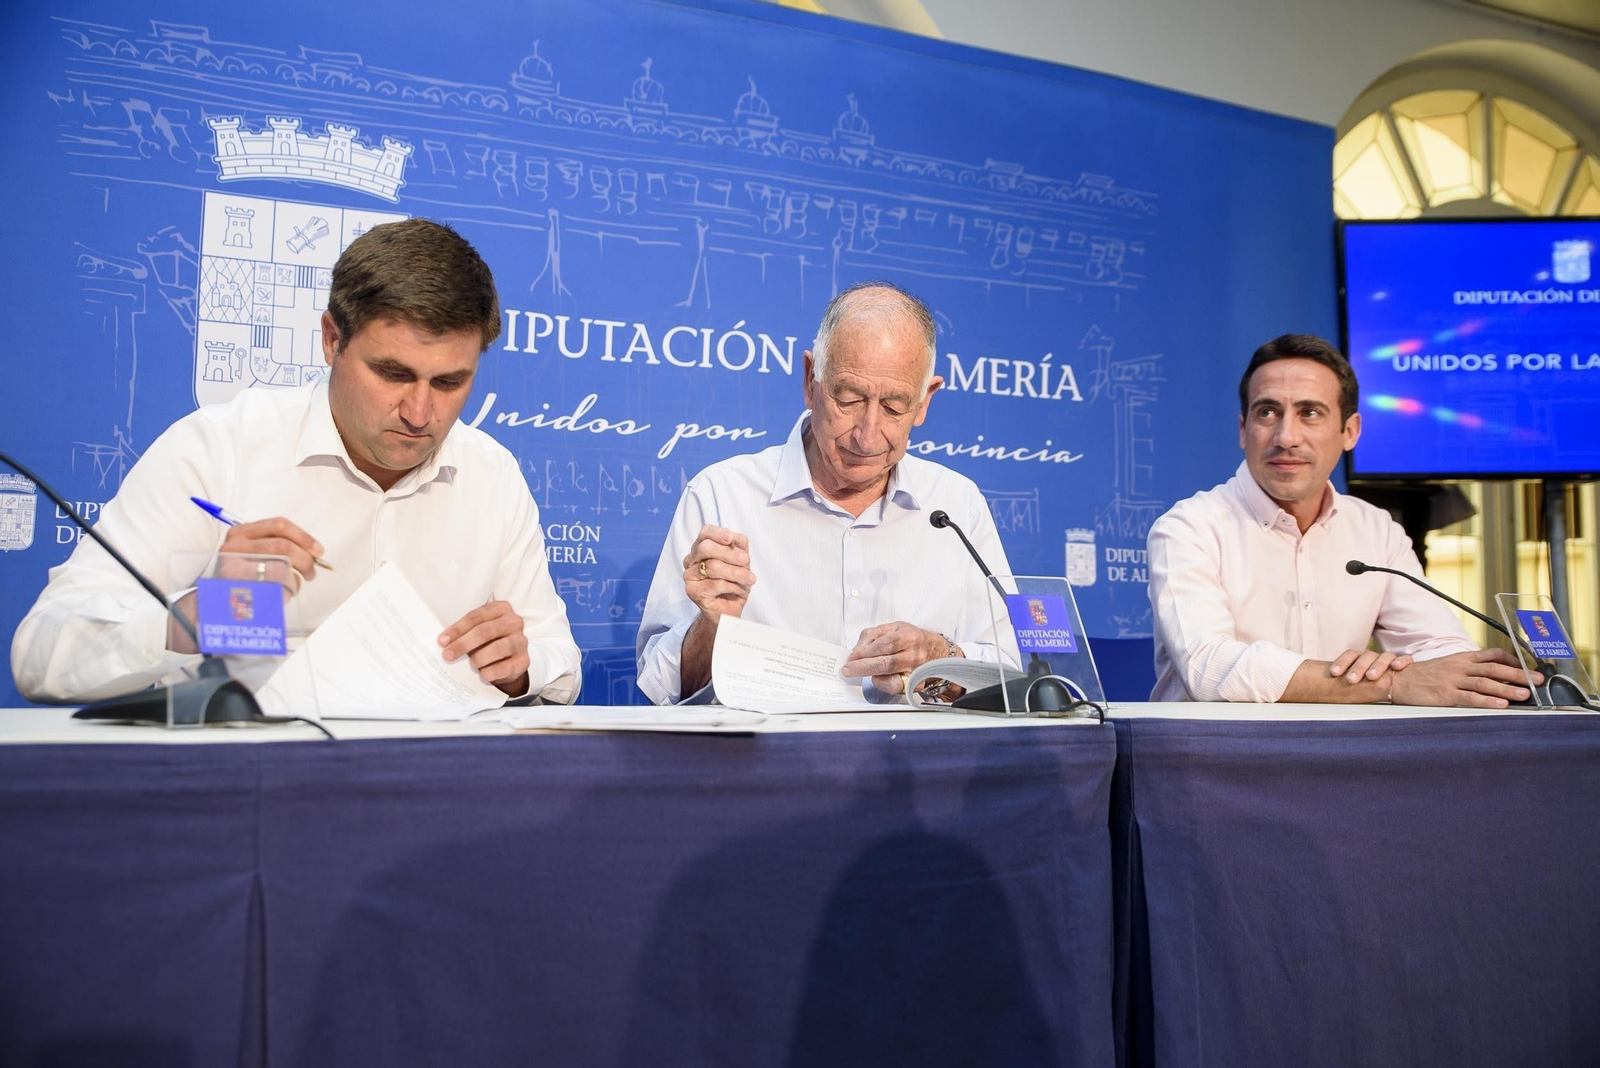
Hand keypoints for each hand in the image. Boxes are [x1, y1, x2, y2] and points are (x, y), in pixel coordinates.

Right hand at [220, 517, 323, 584]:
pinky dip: (287, 590)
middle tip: (312, 572)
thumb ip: (277, 547)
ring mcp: (233, 566)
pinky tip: (283, 593)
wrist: (214, 602)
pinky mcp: (238, 588)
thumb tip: (313, 552)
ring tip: (296, 584)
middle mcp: (234, 546)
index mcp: (240, 532)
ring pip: (282, 567)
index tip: (319, 550)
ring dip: (297, 577)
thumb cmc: (240, 577)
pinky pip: (274, 587)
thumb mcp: (252, 553)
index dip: (304, 537)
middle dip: (306, 560)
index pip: (279, 525)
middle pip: (283, 546)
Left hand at [439, 601, 529, 696]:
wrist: (509, 662)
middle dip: (463, 644)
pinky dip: (490, 672)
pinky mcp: (524, 660)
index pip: (476, 616)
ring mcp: (521, 641)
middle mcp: (514, 622)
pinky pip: (505, 667)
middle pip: (485, 631)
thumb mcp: (478, 632)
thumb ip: (465, 633)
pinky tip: (483, 674)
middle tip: (448, 655)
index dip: (457, 629)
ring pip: (498, 648)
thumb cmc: (488, 643)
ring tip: (471, 664)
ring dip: (479, 658)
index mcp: (501, 609)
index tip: (442, 641)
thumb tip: (444, 643)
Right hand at [683, 525, 754, 619]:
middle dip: (730, 554)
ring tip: (749, 579)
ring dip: (736, 573)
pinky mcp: (693, 591)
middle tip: (746, 561)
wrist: (728, 610)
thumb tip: (735, 538)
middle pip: (706, 548)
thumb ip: (739, 547)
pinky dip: (733, 587)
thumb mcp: (741, 562)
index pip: (705, 533)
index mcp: (701, 549)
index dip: (718, 533)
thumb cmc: (734, 583)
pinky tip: (739, 590)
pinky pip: (716, 584)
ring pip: (713, 566)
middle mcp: (691, 560)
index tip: (730, 539)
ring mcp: (689, 576)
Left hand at [842, 622, 947, 694]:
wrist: (934, 650)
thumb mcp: (892, 628)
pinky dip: (883, 684)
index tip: (851, 657)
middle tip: (848, 670)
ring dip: (871, 677)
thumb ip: (872, 636)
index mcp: (908, 637)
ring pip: (892, 680)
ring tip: (858, 673)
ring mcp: (916, 672)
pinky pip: (896, 688)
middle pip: (887, 664)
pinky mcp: (915, 685)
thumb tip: (856, 651)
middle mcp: (914, 655)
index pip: (885, 645)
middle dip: (863, 667)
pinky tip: (876, 678)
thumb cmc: (910, 638)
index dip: (866, 652)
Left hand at [1327, 648, 1412, 686]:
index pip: (1351, 655)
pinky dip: (1402, 661)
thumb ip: (1344, 684)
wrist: (1397, 686)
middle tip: (1351, 680)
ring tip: (1371, 677)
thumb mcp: (1355, 685)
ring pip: (1385, 656)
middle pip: (1366, 656)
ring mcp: (1390, 660)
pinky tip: (1396, 667)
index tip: (1334, 673)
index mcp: (1361, 659)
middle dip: (1358, 668)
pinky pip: (1406, 659)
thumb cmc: (1369, 687)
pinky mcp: (1406, 665)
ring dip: (1378, 665)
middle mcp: (1375, 658)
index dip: (1342, 662)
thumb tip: (1320, 691)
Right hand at [1389, 647, 1542, 708]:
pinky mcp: (1445, 694)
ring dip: (1507, 688)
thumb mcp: (1446, 666)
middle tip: (1537, 681)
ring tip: (1524, 695)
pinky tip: (1500, 704)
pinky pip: (1469, 697)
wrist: (1396, 680)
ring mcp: (1452, 680)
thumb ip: (1466, 668)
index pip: (1492, 655)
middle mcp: (1459, 666)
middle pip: (1494, 668)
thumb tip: (1488, 675)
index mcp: (1461, 658)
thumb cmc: (1421, 676)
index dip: (1512, 661)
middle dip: (1518, 674)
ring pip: (1485, 682)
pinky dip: (1487, 700)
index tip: (1528, 668)